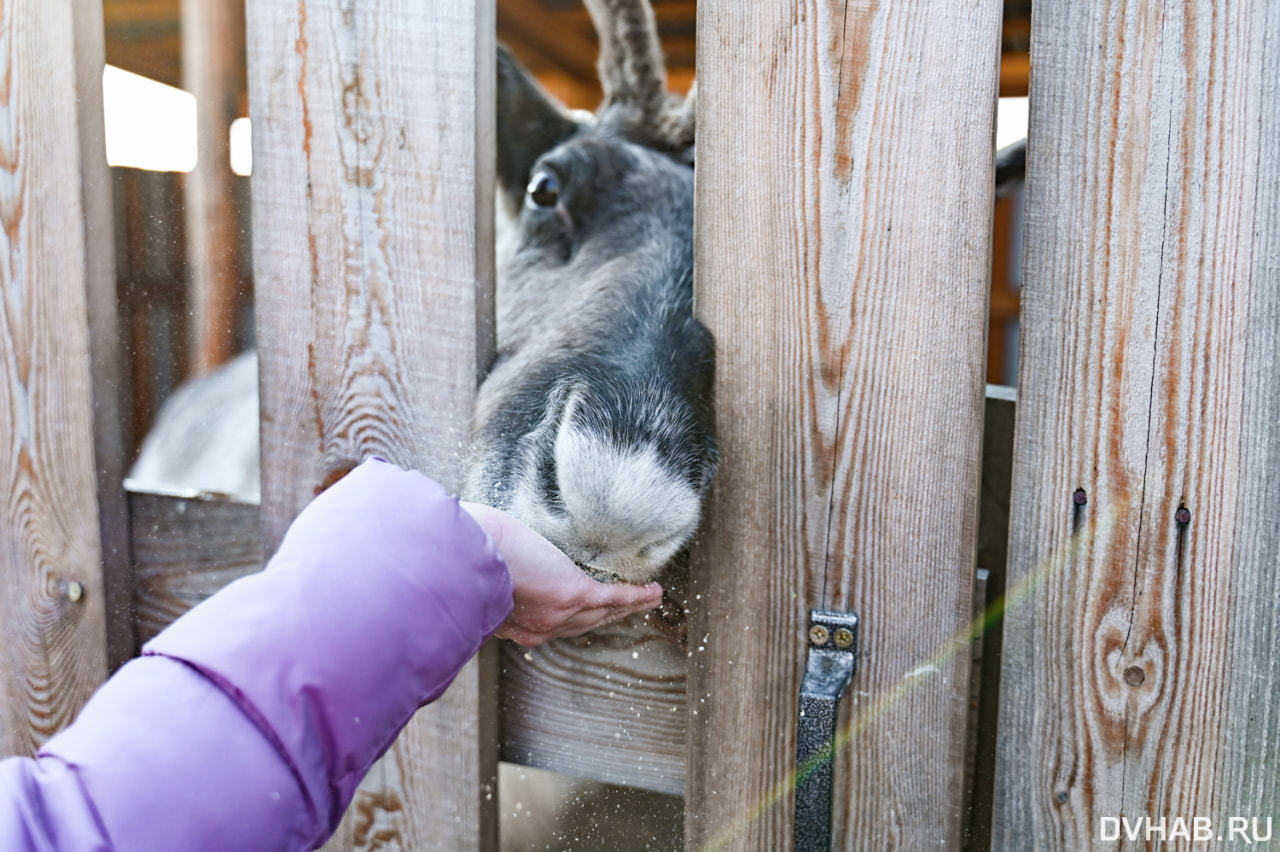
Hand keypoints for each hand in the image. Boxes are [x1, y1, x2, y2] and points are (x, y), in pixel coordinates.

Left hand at [459, 501, 663, 645]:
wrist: (458, 557)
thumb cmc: (456, 556)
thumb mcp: (468, 571)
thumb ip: (475, 570)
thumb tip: (470, 550)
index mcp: (511, 623)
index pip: (543, 626)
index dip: (563, 619)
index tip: (574, 611)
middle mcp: (536, 626)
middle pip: (579, 625)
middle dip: (603, 617)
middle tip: (623, 609)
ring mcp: (558, 612)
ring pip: (601, 612)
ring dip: (626, 607)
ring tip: (646, 600)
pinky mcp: (573, 594)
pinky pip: (613, 597)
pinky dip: (635, 596)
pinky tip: (653, 592)